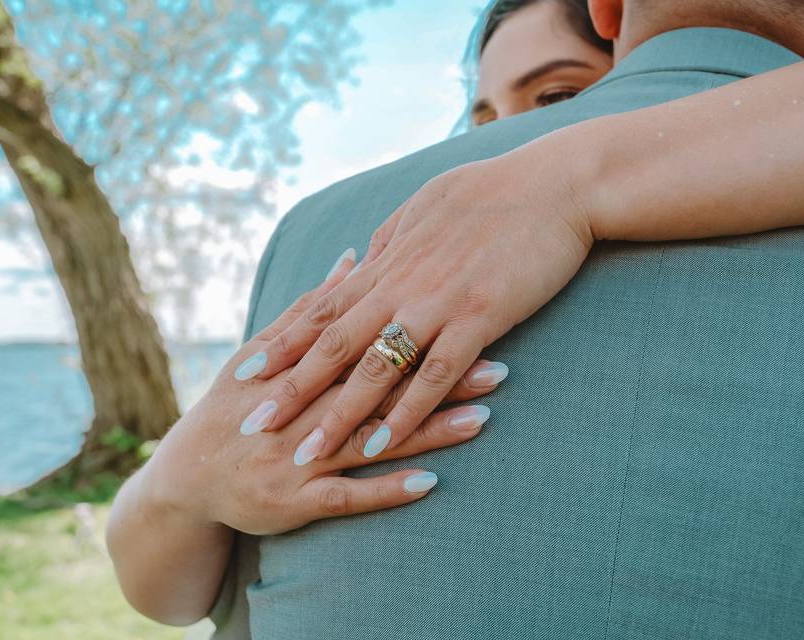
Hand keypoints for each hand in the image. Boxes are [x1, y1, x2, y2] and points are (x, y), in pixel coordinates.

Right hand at [145, 259, 502, 534]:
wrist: (185, 478)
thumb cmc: (231, 405)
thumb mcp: (262, 349)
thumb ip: (311, 306)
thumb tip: (355, 255)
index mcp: (299, 367)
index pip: (370, 343)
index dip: (420, 331)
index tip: (469, 318)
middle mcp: (301, 409)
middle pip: (381, 389)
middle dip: (439, 378)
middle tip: (498, 368)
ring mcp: (298, 456)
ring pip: (371, 438)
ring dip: (427, 431)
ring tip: (482, 419)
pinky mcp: (295, 502)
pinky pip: (347, 497)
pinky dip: (386, 489)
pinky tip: (431, 483)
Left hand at [231, 143, 594, 461]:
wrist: (557, 183)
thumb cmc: (498, 191)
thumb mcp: (430, 205)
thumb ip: (395, 239)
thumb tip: (368, 258)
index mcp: (391, 260)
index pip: (324, 307)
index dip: (284, 341)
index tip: (246, 370)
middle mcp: (403, 284)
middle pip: (334, 344)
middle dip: (291, 387)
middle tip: (252, 424)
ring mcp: (438, 302)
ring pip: (375, 367)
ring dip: (338, 414)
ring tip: (306, 452)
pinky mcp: (479, 317)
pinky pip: (434, 374)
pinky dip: (406, 411)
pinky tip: (384, 442)